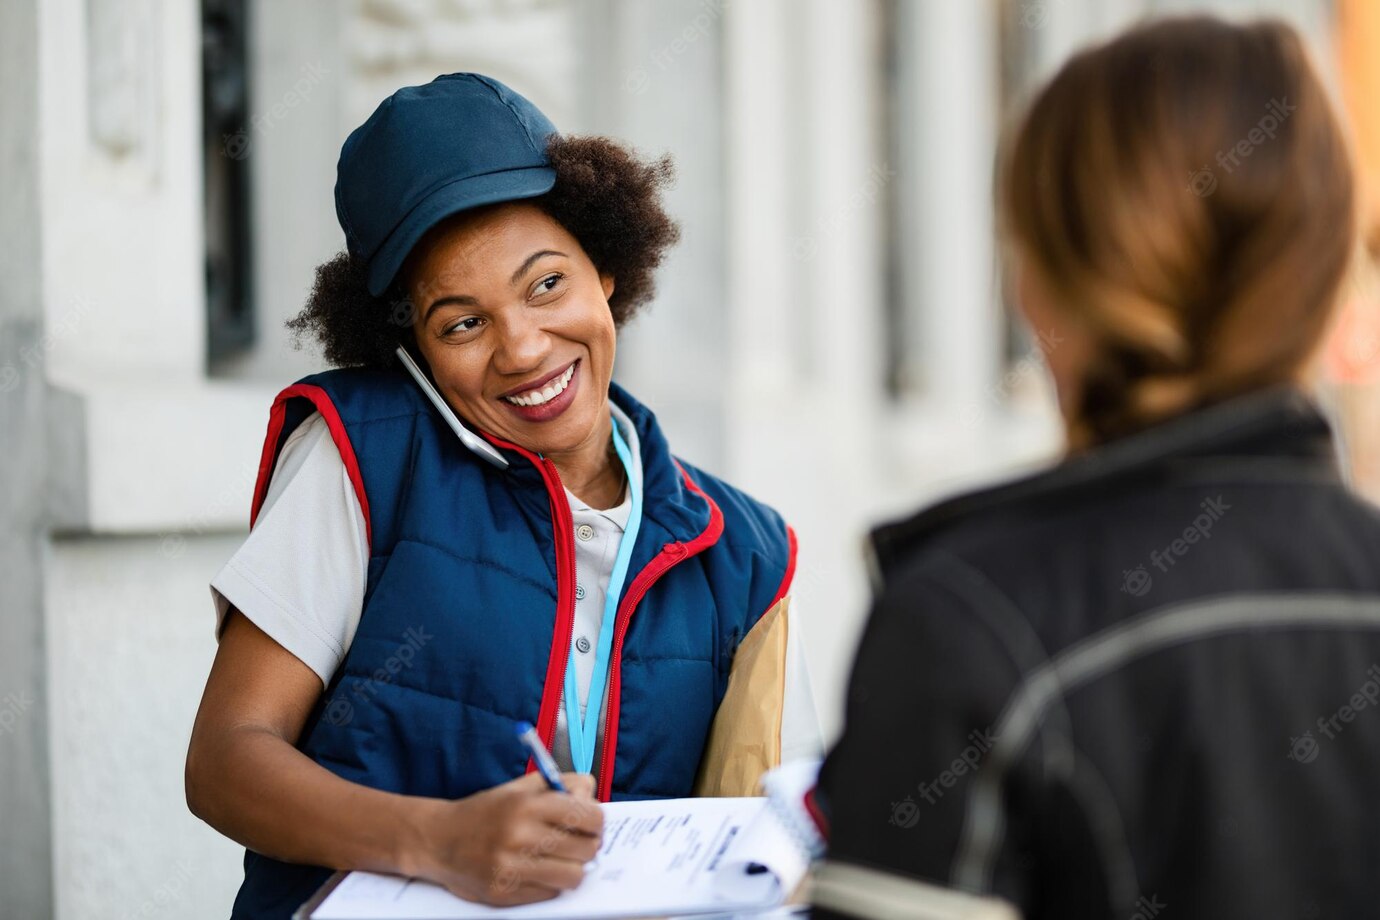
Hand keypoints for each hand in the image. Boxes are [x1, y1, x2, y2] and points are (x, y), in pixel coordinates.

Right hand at [407, 771, 602, 905]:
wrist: (439, 840)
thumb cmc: (486, 812)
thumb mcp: (520, 788)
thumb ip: (560, 785)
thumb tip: (592, 796)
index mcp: (527, 804)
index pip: (588, 816)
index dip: (597, 822)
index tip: (592, 824)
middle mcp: (519, 835)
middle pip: (586, 849)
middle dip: (588, 846)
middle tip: (579, 844)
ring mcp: (510, 867)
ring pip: (573, 877)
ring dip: (572, 869)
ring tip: (561, 861)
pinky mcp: (503, 893)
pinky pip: (549, 894)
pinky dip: (549, 884)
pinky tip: (537, 871)